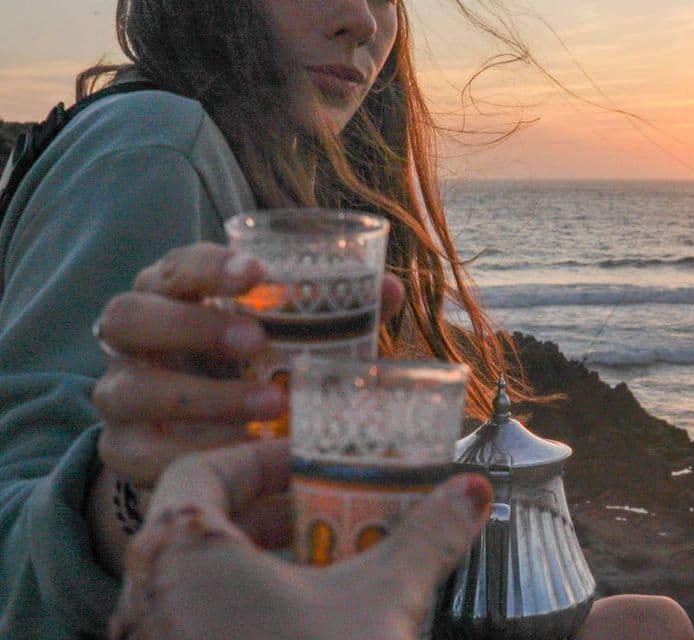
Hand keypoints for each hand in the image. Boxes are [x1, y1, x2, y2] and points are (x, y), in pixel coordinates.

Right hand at [87, 242, 403, 569]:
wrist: (203, 435)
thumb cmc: (252, 366)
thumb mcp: (287, 337)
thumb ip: (334, 313)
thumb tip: (390, 288)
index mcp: (170, 293)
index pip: (177, 266)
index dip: (210, 266)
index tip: (259, 270)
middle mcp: (131, 337)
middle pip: (128, 316)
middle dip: (193, 326)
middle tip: (258, 341)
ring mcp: (118, 392)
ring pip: (130, 388)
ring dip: (203, 397)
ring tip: (269, 403)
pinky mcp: (120, 448)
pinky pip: (138, 451)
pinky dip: (191, 451)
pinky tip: (240, 452)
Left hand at [108, 440, 491, 639]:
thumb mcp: (379, 601)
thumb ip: (425, 540)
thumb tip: (472, 491)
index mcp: (182, 553)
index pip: (200, 470)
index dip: (259, 459)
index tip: (313, 461)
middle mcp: (150, 595)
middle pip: (206, 524)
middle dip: (281, 511)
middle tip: (341, 508)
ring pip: (208, 578)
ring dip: (271, 560)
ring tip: (338, 564)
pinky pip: (207, 619)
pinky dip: (254, 605)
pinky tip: (314, 620)